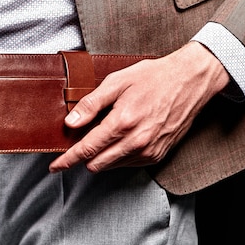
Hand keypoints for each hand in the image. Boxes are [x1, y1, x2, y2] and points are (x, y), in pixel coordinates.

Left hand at [49, 41, 229, 172]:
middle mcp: (136, 141)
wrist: (189, 82)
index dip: (67, 160)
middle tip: (79, 141)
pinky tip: (121, 137)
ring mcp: (148, 151)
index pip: (87, 149)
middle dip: (83, 157)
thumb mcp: (117, 82)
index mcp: (122, 122)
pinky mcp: (158, 155)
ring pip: (112, 166)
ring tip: (104, 134)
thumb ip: (91, 104)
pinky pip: (129, 164)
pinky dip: (119, 156)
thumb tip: (71, 123)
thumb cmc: (153, 78)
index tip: (55, 166)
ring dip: (101, 157)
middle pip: (97, 164)